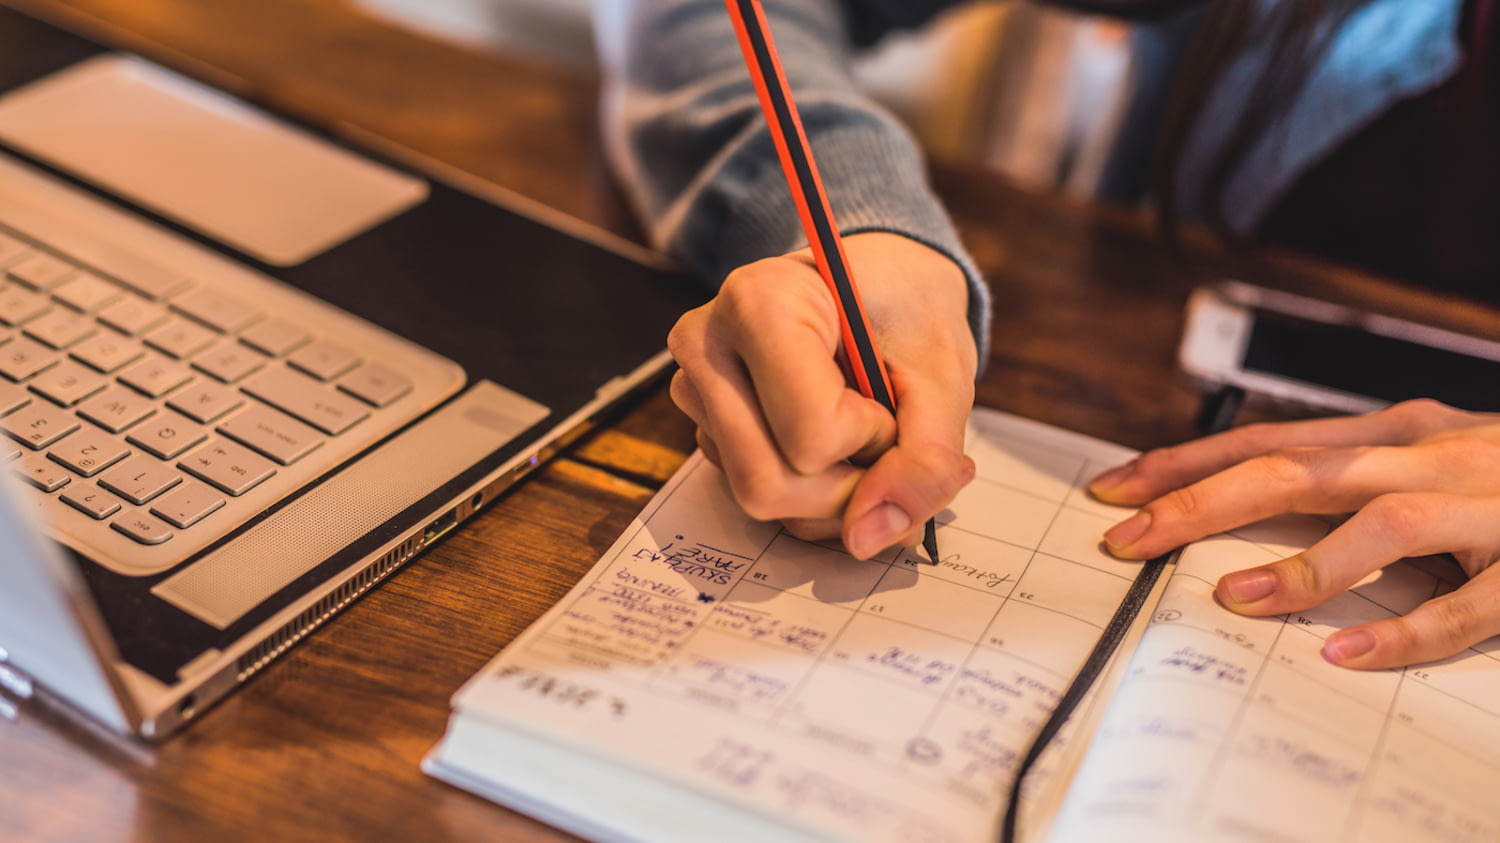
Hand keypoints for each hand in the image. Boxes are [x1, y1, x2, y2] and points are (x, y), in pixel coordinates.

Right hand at [667, 232, 977, 557]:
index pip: (810, 437)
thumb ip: (924, 460)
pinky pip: (754, 493)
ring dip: (833, 493)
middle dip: (848, 488)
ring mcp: (694, 388)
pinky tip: (838, 448)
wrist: (882, 281)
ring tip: (865, 437)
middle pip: (766, 485)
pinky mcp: (703, 422)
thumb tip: (868, 537)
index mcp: (759, 304)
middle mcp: (706, 344)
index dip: (873, 439)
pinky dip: (812, 492)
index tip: (890, 397)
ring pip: (758, 498)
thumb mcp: (942, 376)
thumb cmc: (908, 309)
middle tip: (887, 440)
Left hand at [1089, 399, 1499, 668]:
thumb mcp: (1418, 455)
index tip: (1112, 488)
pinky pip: (1470, 604)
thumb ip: (1343, 475)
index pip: (1265, 440)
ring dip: (1301, 561)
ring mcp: (1484, 505)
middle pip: (1296, 470)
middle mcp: (1427, 454)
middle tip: (1128, 537)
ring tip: (1230, 595)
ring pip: (1380, 522)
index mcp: (1391, 430)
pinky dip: (1406, 630)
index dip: (1183, 462)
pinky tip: (1348, 654)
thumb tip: (1236, 501)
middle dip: (1202, 502)